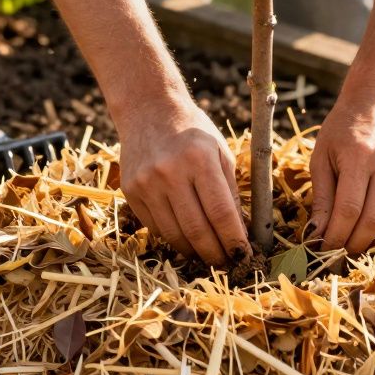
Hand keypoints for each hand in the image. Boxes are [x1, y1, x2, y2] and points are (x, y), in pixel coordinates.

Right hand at [116, 95, 248, 265]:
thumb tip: (239, 233)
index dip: (234, 240)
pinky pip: (156, 227)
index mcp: (199, 159)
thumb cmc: (193, 132)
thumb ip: (230, 192)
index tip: (244, 255)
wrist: (149, 111)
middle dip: (215, 253)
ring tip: (208, 254)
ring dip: (194, 251)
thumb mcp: (220, 152)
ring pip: (174, 235)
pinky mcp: (131, 192)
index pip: (221, 213)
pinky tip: (186, 239)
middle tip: (227, 263)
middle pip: (197, 230)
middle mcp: (170, 172)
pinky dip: (174, 238)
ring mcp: (146, 183)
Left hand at [309, 95, 374, 252]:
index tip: (322, 248)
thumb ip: (321, 196)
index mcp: (359, 155)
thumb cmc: (343, 128)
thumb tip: (316, 233)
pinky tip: (369, 217)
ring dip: (369, 235)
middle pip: (373, 220)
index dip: (336, 235)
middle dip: (353, 243)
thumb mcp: (322, 156)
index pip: (349, 209)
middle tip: (337, 252)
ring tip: (350, 236)